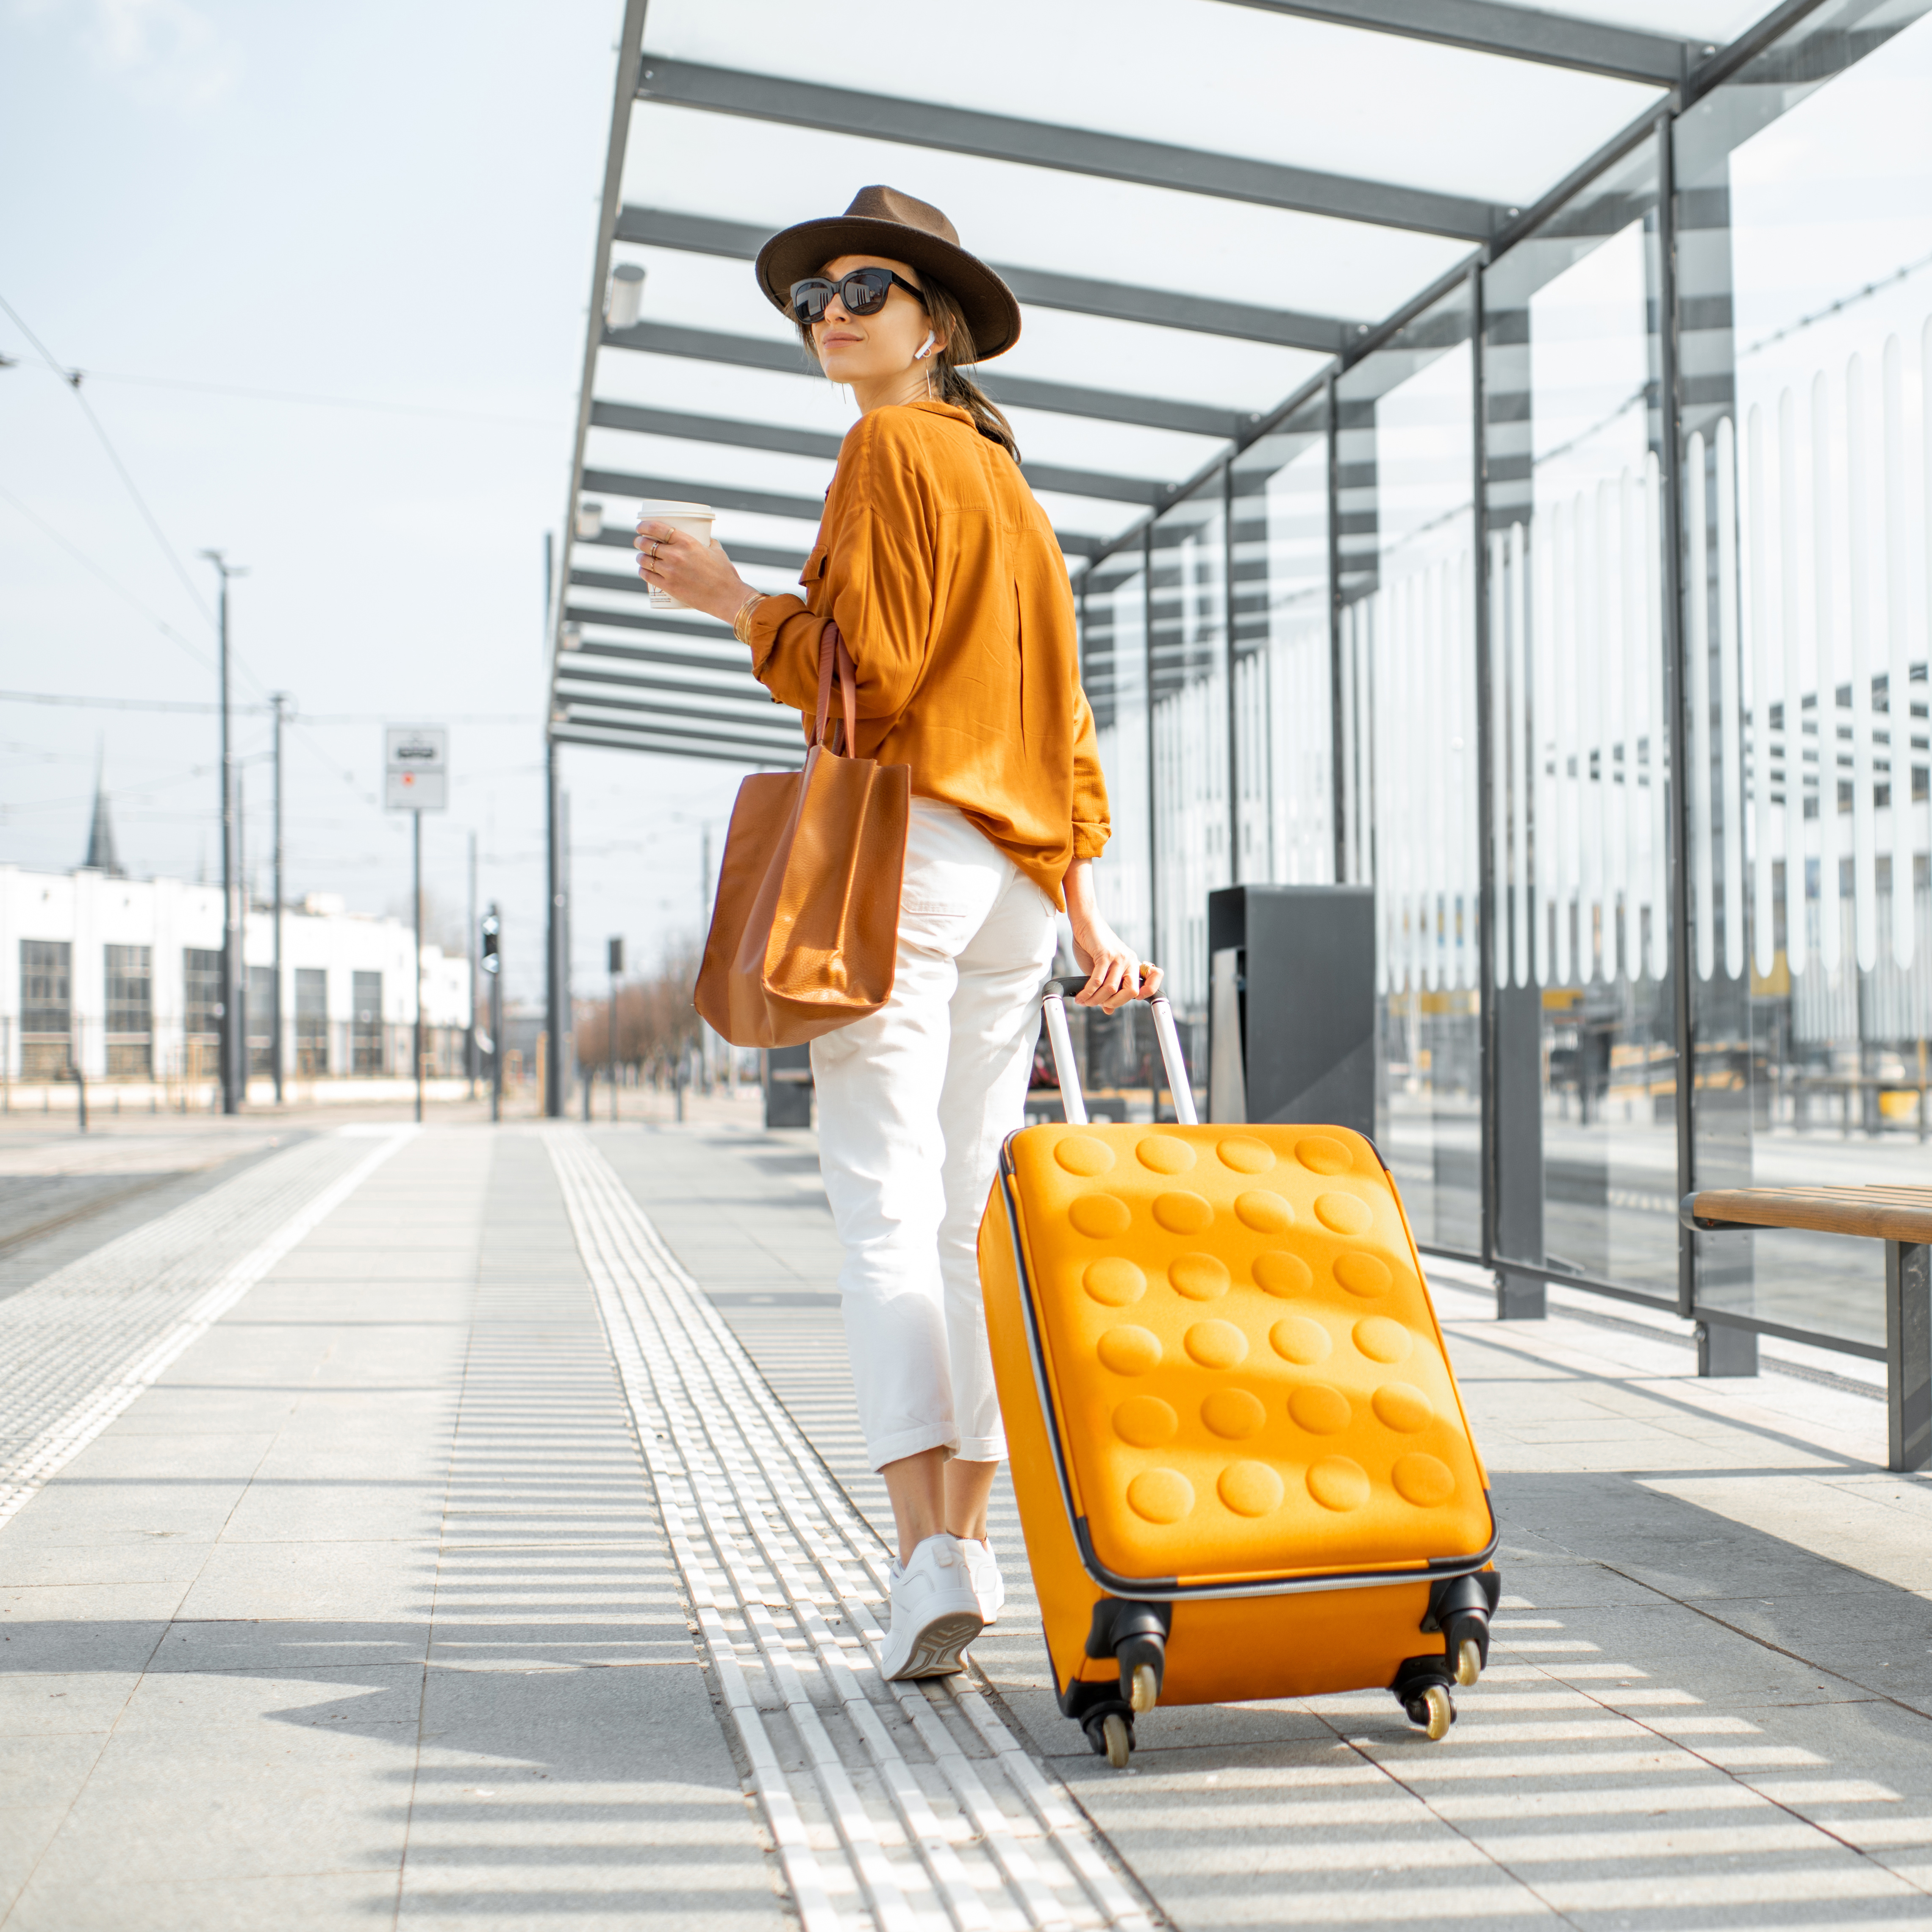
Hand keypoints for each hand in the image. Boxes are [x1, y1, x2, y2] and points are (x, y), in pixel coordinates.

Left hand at [634, 521, 756, 626]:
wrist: (727, 597)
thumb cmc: (724, 573)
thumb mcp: (717, 551)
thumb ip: (708, 542)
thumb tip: (705, 538)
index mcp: (687, 542)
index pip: (657, 528)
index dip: (644, 526)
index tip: (640, 527)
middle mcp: (676, 555)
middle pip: (647, 544)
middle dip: (639, 541)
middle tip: (639, 542)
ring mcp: (671, 571)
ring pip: (645, 560)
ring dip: (640, 557)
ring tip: (641, 557)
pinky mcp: (669, 586)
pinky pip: (648, 576)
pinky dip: (643, 572)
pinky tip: (642, 570)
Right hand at [1068, 915, 1161, 1014]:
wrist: (1085, 923)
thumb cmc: (1092, 945)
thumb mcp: (1101, 970)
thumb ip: (1106, 988)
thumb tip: (1108, 1010)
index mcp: (1133, 963)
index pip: (1153, 980)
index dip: (1148, 993)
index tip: (1136, 999)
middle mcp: (1130, 960)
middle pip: (1131, 992)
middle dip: (1114, 1003)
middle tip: (1099, 1005)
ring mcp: (1119, 957)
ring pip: (1112, 989)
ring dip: (1096, 1000)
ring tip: (1085, 1002)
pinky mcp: (1106, 955)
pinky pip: (1098, 981)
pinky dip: (1088, 992)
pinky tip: (1081, 997)